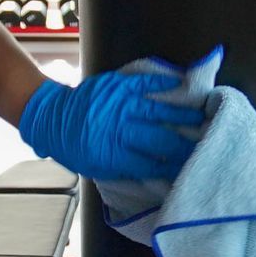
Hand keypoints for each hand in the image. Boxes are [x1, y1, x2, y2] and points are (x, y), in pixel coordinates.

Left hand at [17, 70, 204, 180]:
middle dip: (183, 144)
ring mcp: (118, 105)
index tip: (191, 169)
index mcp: (113, 155)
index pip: (151, 164)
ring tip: (203, 117)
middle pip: (159, 138)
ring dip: (182, 114)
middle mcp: (118, 130)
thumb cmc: (73, 147)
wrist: (49, 117)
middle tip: (206, 145)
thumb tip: (157, 173)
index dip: (173, 167)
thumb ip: (125, 169)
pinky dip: (163, 82)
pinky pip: (144, 82)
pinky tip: (182, 84)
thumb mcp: (96, 167)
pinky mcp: (115, 85)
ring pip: (157, 110)